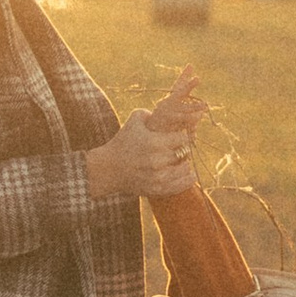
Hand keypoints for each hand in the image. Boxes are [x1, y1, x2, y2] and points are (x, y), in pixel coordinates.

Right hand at [85, 69, 203, 200]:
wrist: (108, 169)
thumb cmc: (122, 142)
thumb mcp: (133, 122)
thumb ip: (150, 112)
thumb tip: (167, 107)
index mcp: (153, 142)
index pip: (183, 138)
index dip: (182, 136)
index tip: (178, 136)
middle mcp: (157, 160)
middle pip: (185, 153)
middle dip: (183, 150)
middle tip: (178, 149)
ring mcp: (158, 177)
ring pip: (186, 169)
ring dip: (185, 164)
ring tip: (180, 161)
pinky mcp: (157, 189)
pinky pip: (181, 185)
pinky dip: (187, 179)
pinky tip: (187, 173)